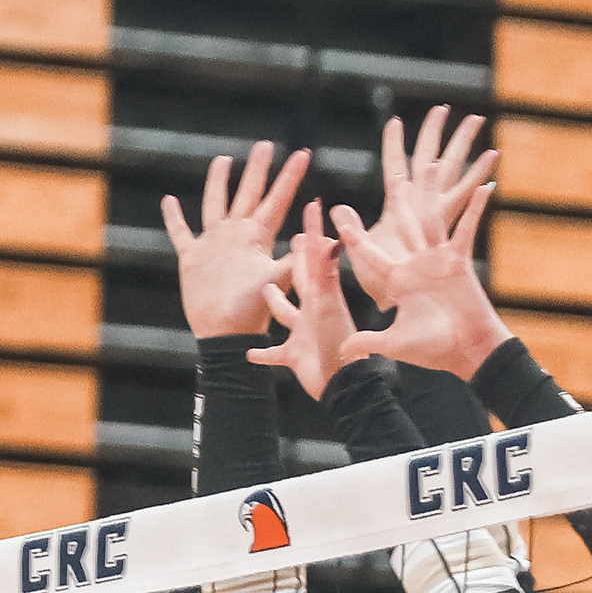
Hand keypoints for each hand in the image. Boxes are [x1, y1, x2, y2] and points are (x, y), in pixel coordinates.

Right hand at [158, 141, 310, 338]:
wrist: (224, 335)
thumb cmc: (253, 312)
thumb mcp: (280, 281)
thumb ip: (301, 259)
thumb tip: (331, 241)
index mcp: (258, 236)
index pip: (277, 199)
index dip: (289, 177)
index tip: (303, 153)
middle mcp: (237, 234)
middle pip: (248, 192)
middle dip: (257, 169)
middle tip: (265, 145)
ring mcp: (214, 244)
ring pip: (216, 204)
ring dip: (219, 183)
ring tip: (223, 160)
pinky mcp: (192, 258)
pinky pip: (181, 233)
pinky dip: (174, 218)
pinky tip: (168, 201)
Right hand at [247, 219, 374, 400]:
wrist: (342, 386)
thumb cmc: (337, 349)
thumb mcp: (328, 309)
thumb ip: (326, 279)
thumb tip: (330, 244)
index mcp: (319, 298)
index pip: (313, 257)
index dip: (313, 232)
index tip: (313, 206)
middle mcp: (311, 311)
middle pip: (301, 280)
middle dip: (295, 261)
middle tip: (294, 239)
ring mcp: (302, 334)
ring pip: (285, 314)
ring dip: (275, 303)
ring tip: (265, 291)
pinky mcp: (293, 356)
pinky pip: (274, 353)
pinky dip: (262, 353)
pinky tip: (249, 353)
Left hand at [329, 107, 505, 376]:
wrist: (466, 352)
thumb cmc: (433, 349)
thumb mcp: (394, 342)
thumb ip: (368, 341)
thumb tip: (342, 351)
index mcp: (397, 279)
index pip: (369, 252)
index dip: (352, 234)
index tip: (334, 213)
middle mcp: (416, 264)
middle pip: (403, 225)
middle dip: (396, 200)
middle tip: (390, 174)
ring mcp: (440, 260)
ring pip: (433, 219)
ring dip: (433, 192)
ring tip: (431, 164)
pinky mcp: (460, 262)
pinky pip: (466, 231)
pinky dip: (476, 210)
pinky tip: (484, 187)